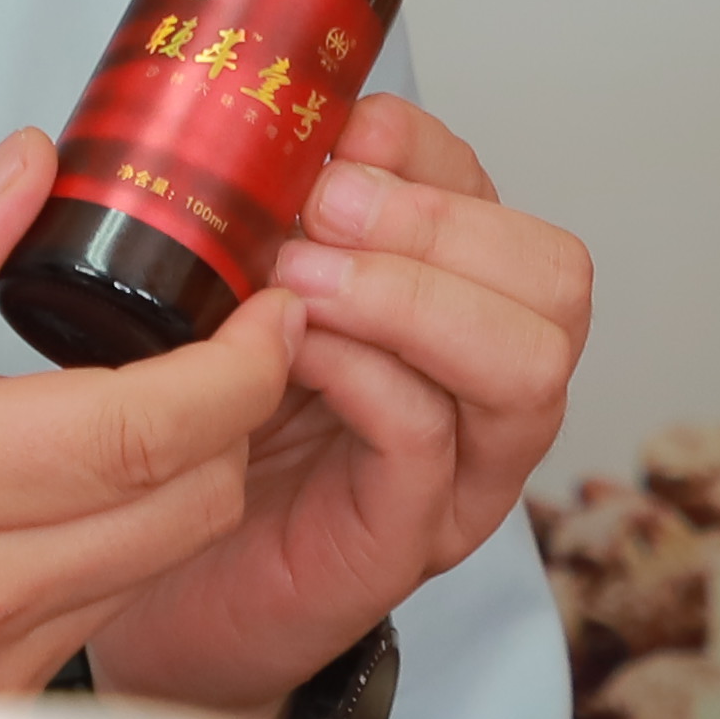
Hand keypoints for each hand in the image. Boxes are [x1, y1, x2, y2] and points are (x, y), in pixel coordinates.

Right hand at [0, 137, 303, 718]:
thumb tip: (26, 169)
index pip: (152, 429)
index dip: (247, 364)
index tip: (275, 302)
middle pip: (193, 503)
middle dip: (242, 412)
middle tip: (234, 333)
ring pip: (157, 566)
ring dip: (190, 480)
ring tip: (162, 398)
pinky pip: (96, 619)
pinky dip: (120, 545)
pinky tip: (69, 489)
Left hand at [88, 98, 590, 711]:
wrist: (162, 586)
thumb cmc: (213, 438)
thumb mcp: (252, 295)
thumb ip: (288, 216)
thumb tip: (310, 131)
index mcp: (456, 311)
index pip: (503, 204)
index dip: (426, 156)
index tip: (338, 139)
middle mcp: (485, 390)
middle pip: (557, 277)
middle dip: (437, 222)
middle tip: (321, 209)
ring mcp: (461, 470)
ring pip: (527, 360)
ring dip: (410, 296)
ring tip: (302, 282)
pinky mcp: (408, 535)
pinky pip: (429, 435)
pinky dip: (365, 372)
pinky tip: (292, 355)